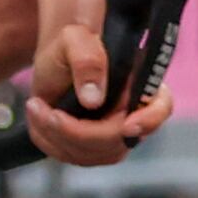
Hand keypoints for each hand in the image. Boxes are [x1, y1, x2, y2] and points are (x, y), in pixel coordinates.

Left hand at [18, 0, 173, 167]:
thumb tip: (93, 99)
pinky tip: (38, 118)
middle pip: (117, 140)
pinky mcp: (93, 147)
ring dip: (59, 137)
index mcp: (141, 82)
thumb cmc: (71, 44)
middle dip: (78, 132)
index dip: (149, 121)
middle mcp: (134, 112)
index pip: (161, 107)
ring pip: (94, 154)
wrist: (54, 62)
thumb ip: (87, 60)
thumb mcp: (75, 40)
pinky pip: (75, 157)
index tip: (126, 126)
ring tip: (35, 108)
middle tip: (49, 113)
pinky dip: (50, 142)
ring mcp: (115, 134)